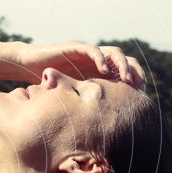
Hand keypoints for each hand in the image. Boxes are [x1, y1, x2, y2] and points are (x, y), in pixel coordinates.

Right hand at [18, 41, 146, 90]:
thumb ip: (86, 102)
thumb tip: (101, 125)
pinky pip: (92, 50)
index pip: (124, 71)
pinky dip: (100, 59)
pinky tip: (104, 71)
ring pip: (113, 53)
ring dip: (122, 65)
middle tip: (140, 86)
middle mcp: (96, 59)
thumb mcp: (72, 96)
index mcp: (98, 70)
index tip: (142, 93)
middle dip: (134, 72)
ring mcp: (87, 52)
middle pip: (124, 60)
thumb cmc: (49, 83)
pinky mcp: (75, 48)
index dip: (135, 80)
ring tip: (126, 79)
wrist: (29, 66)